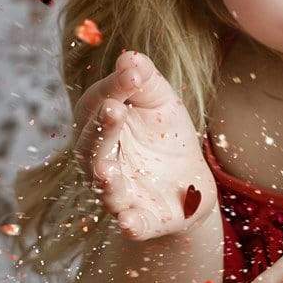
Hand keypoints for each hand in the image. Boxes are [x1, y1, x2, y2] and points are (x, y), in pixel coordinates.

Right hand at [72, 49, 214, 240]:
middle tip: (113, 111)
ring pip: (106, 189)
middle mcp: (101, 162)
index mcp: (99, 128)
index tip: (131, 75)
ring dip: (106, 181)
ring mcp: (120, 194)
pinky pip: (133, 225)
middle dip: (102, 131)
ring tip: (106, 172)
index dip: (112, 89)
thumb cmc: (163, 134)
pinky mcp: (142, 220)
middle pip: (93, 148)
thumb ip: (144, 79)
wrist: (189, 183)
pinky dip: (130, 224)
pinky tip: (129, 222)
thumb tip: (129, 57)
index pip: (96, 106)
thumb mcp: (159, 100)